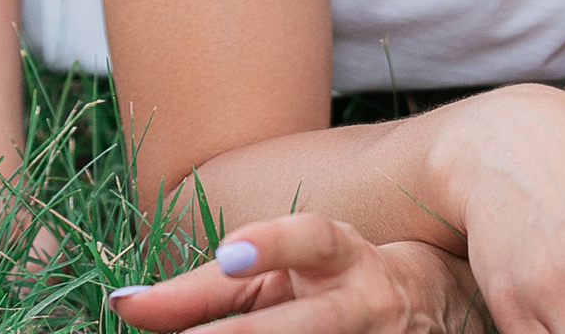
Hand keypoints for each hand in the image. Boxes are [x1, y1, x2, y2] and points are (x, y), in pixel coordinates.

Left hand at [109, 216, 469, 333]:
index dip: (271, 243)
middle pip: (311, 325)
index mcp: (339, 253)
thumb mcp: (275, 273)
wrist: (441, 308)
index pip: (310, 239)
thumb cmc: (335, 283)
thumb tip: (122, 305)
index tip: (229, 254)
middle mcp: (362, 302)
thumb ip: (201, 291)